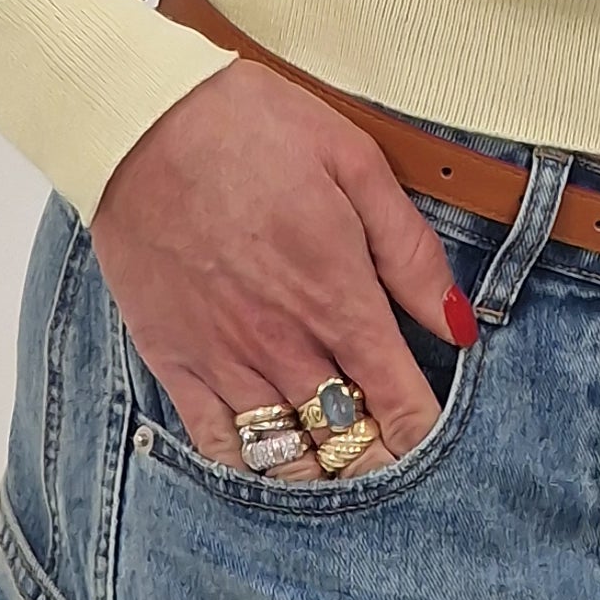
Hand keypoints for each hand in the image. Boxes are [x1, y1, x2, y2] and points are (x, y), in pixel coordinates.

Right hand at [90, 60, 478, 478]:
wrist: (142, 122)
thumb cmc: (254, 129)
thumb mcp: (356, 164)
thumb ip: (410, 253)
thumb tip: (457, 324)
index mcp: (338, 296)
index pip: (399, 401)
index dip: (427, 434)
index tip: (439, 440)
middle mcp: (284, 343)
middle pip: (348, 442)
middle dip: (382, 466)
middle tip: (401, 469)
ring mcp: (224, 359)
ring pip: (286, 458)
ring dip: (323, 477)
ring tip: (345, 475)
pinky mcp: (173, 360)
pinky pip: (215, 447)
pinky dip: (249, 469)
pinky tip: (273, 465)